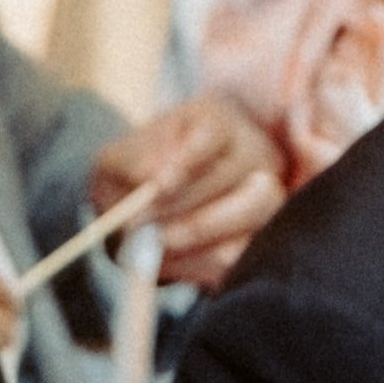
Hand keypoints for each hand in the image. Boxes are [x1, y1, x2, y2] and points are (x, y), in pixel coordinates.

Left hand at [84, 93, 282, 290]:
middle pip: (228, 175)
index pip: (211, 133)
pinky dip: (201, 261)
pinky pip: (241, 252)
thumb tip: (149, 177)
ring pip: (247, 213)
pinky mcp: (262, 238)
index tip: (157, 185)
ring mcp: (267, 196)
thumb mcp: (116, 162)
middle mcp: (253, 152)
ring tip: (156, 241)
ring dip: (195, 232)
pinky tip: (169, 260)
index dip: (186, 160)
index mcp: (216, 121)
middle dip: (179, 205)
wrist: (150, 213)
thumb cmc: (136, 179)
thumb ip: (127, 164)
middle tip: (139, 224)